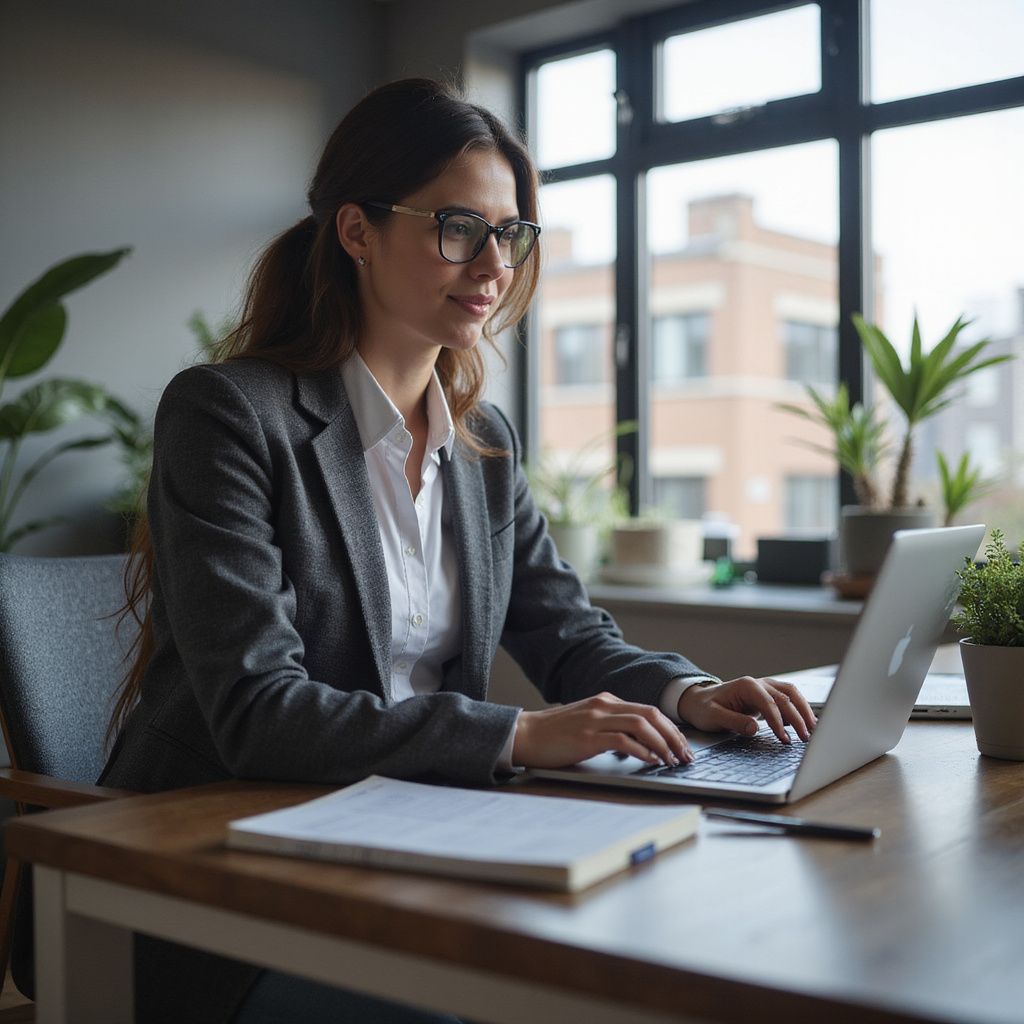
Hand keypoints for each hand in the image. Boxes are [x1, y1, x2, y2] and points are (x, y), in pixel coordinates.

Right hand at [511, 692, 693, 768]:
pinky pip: (623, 740)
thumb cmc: (554, 734)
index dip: (670, 729)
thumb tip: (637, 746)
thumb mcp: (587, 724)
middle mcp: (604, 706)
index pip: (648, 710)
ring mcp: (596, 720)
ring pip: (642, 725)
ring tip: (673, 761)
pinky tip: (651, 761)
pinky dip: (642, 751)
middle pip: (651, 714)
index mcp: (606, 701)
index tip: (682, 746)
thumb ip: (610, 727)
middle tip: (686, 755)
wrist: (525, 735)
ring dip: (663, 744)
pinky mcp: (588, 737)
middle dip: (674, 735)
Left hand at [677, 677, 816, 742]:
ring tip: (813, 730)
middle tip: (805, 739)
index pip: (769, 703)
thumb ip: (734, 721)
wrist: (699, 700)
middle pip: (785, 698)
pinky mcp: (769, 695)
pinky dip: (799, 709)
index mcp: (746, 686)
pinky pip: (789, 699)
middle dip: (797, 718)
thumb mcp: (713, 717)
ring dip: (804, 711)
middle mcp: (759, 683)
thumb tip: (754, 728)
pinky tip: (806, 723)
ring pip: (792, 695)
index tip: (784, 738)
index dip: (778, 721)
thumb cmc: (704, 708)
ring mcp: (765, 687)